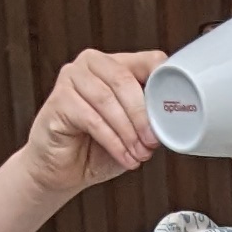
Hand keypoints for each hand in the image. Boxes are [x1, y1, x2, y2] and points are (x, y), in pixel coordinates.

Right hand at [17, 46, 161, 199]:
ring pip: (107, 100)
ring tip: (139, 153)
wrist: (63, 171)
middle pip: (124, 80)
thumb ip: (148, 117)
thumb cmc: (97, 148)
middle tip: (152, 141)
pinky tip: (124, 156)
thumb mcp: (132, 130)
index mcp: (114, 63)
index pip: (147, 61)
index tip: (174, 111)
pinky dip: (113, 142)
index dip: (163, 85)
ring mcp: (70, 78)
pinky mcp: (58, 101)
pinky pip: (92, 119)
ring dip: (128, 132)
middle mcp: (90, 64)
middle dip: (143, 115)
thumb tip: (170, 118)